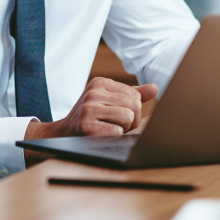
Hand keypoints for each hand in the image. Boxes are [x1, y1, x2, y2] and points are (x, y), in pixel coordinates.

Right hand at [23, 78, 157, 164]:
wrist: (64, 133)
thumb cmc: (93, 117)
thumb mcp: (109, 100)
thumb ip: (132, 94)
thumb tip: (155, 88)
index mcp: (100, 82)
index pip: (135, 95)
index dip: (133, 110)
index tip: (118, 114)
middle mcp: (94, 92)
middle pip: (134, 106)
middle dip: (131, 120)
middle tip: (115, 124)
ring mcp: (89, 109)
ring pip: (128, 118)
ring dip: (123, 129)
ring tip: (108, 128)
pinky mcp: (86, 126)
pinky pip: (117, 132)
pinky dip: (113, 137)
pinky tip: (101, 135)